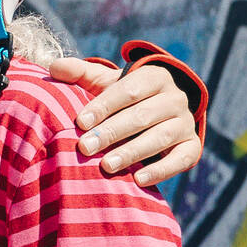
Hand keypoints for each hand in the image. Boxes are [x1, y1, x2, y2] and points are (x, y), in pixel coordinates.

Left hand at [47, 57, 202, 187]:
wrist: (156, 116)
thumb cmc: (122, 99)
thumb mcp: (104, 83)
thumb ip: (81, 73)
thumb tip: (54, 67)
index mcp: (154, 77)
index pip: (128, 90)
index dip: (103, 106)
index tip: (80, 122)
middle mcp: (175, 98)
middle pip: (142, 115)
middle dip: (112, 132)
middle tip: (85, 148)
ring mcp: (186, 123)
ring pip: (160, 136)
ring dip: (132, 152)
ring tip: (106, 166)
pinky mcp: (192, 147)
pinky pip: (182, 158)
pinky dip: (161, 170)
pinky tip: (137, 180)